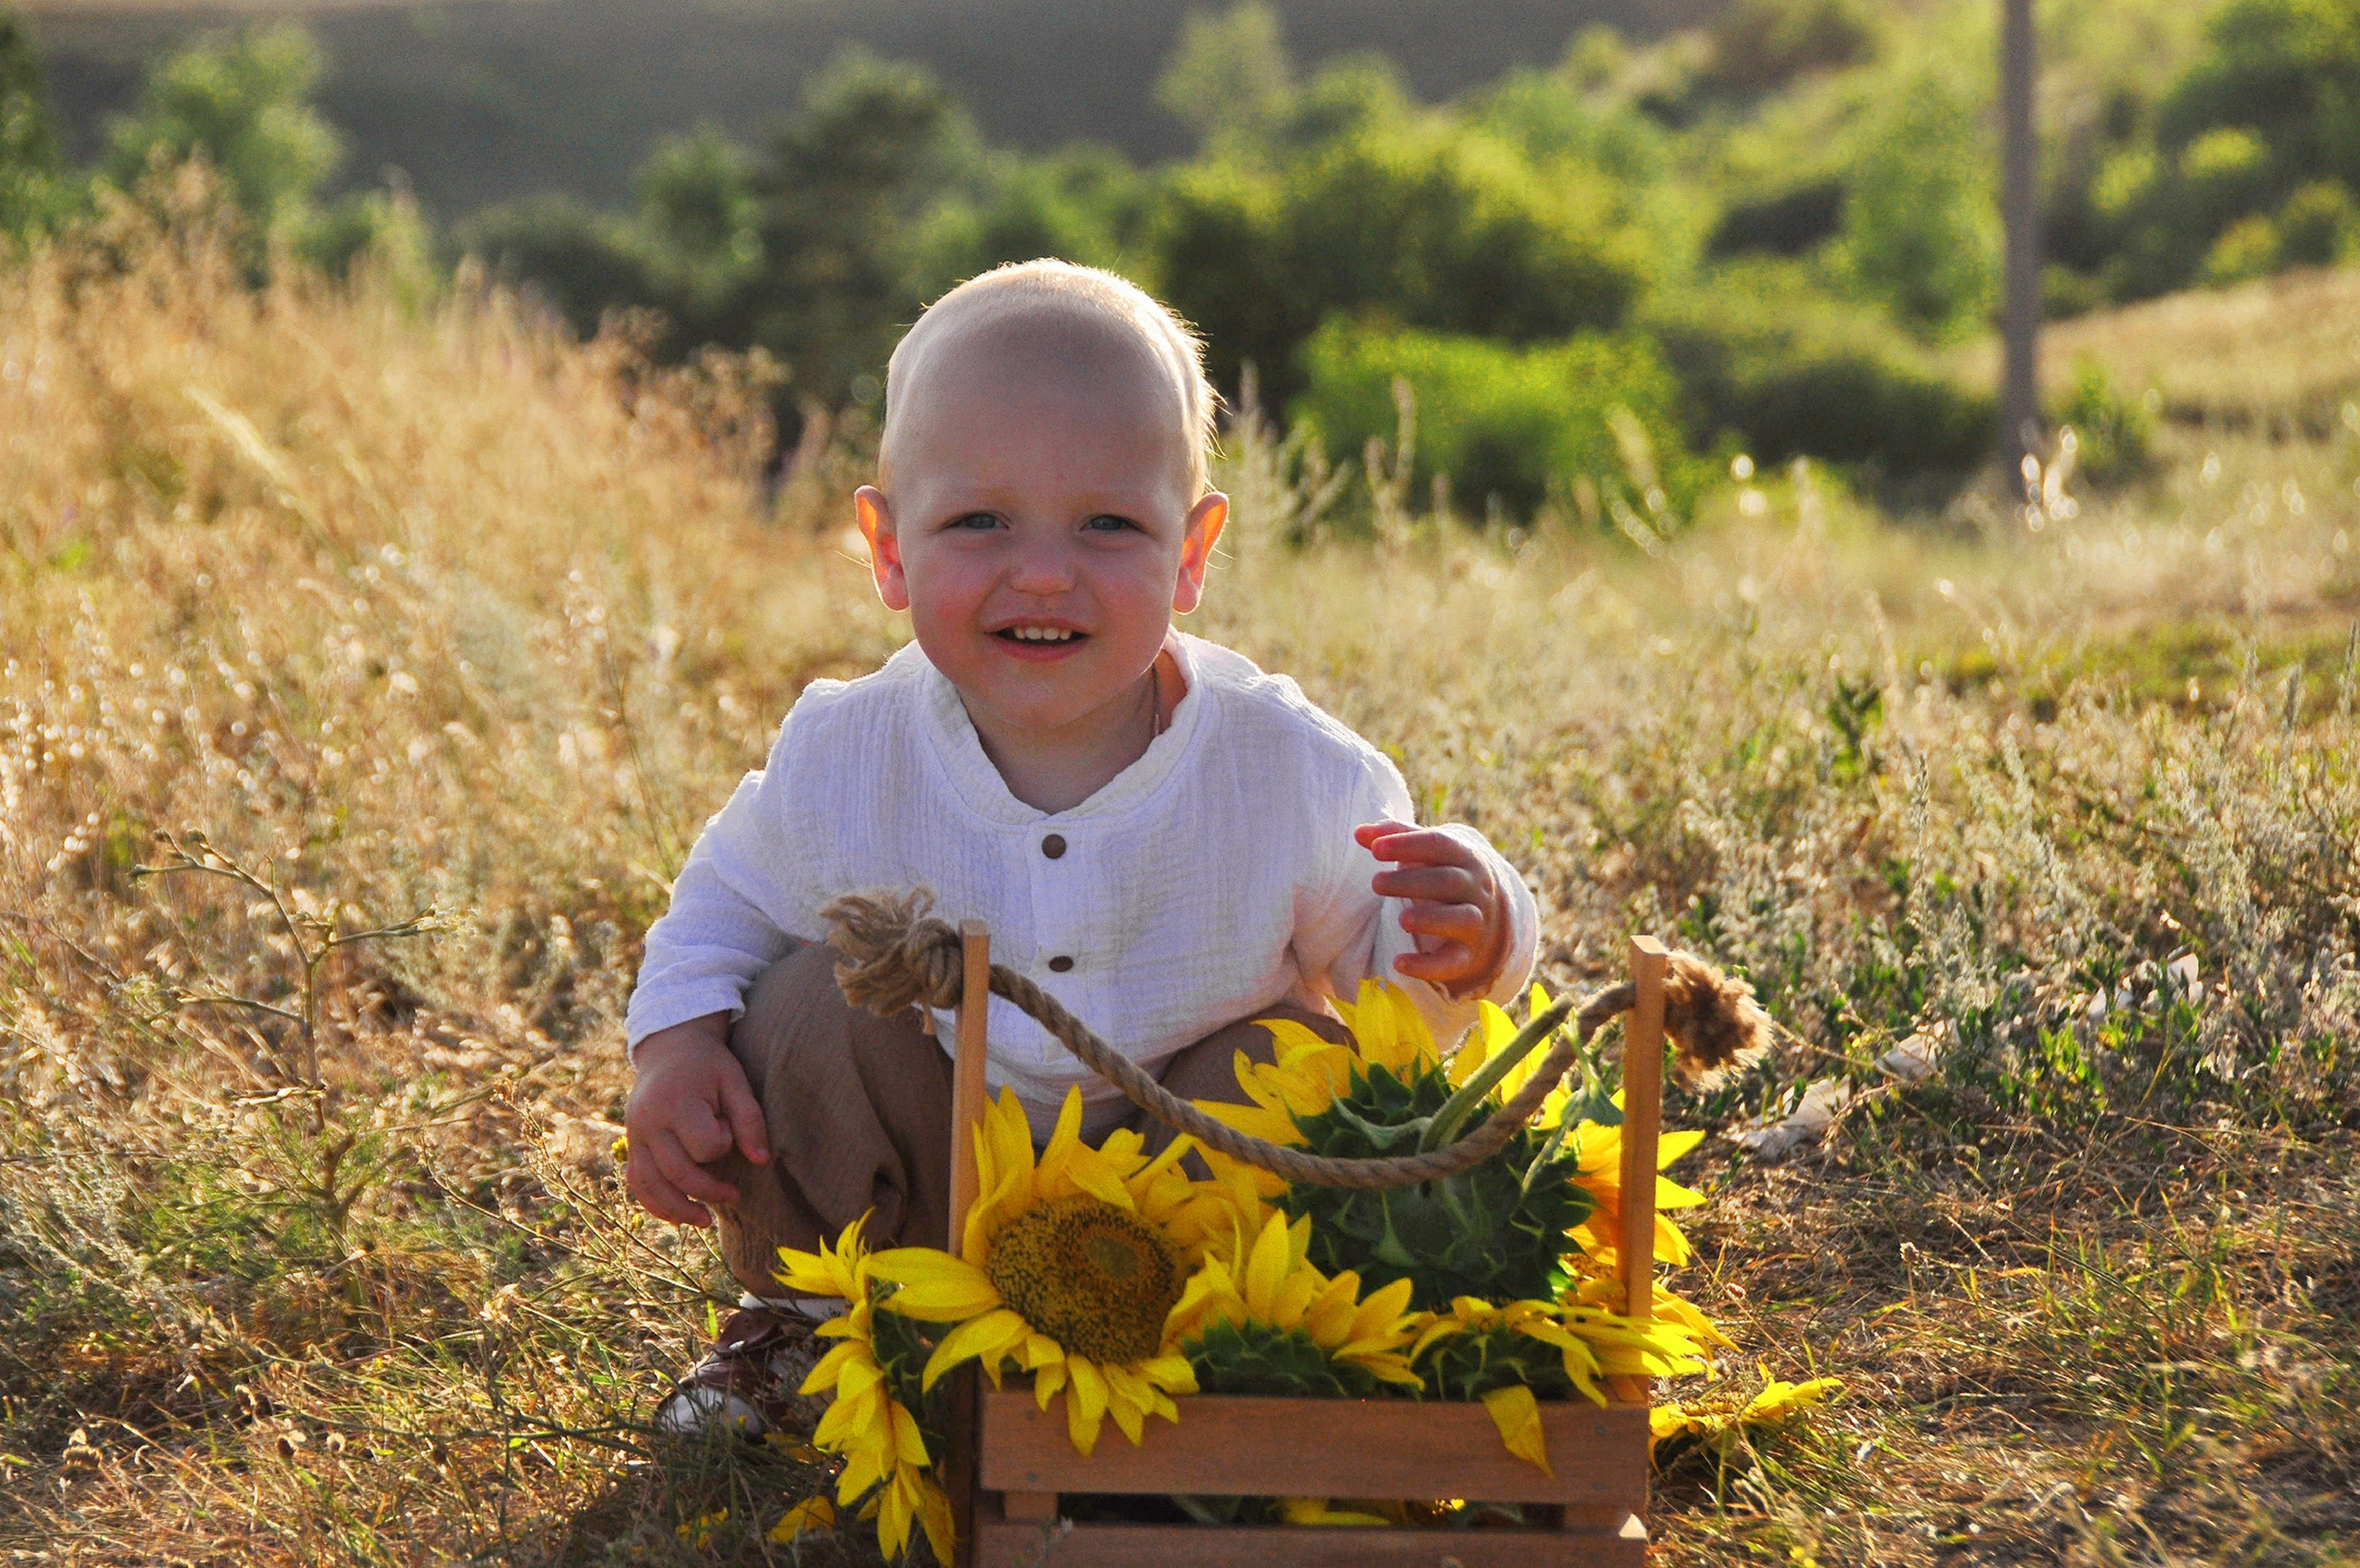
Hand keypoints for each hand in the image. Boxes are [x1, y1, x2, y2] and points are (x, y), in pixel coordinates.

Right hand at [624, 1013, 769, 1227]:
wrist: (669, 1048)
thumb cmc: (708, 1066)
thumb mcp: (735, 1081)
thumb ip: (749, 1119)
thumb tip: (761, 1160)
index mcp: (677, 1102)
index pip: (703, 1145)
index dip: (723, 1145)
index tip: (729, 1130)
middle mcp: (649, 1122)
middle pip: (677, 1172)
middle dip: (708, 1191)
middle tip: (735, 1196)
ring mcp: (635, 1134)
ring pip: (650, 1185)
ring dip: (678, 1209)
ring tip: (705, 1221)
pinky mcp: (631, 1144)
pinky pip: (637, 1182)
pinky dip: (654, 1203)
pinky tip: (676, 1217)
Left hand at [1356, 819, 1509, 997]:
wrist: (1489, 920)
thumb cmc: (1445, 876)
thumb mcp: (1427, 854)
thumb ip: (1395, 838)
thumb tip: (1358, 832)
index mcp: (1465, 857)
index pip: (1439, 845)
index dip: (1407, 845)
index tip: (1375, 849)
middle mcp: (1476, 888)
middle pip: (1448, 882)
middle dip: (1411, 882)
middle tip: (1375, 883)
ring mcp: (1476, 923)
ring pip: (1460, 919)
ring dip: (1430, 920)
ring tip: (1401, 919)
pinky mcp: (1468, 956)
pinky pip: (1452, 962)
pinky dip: (1427, 966)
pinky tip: (1399, 963)